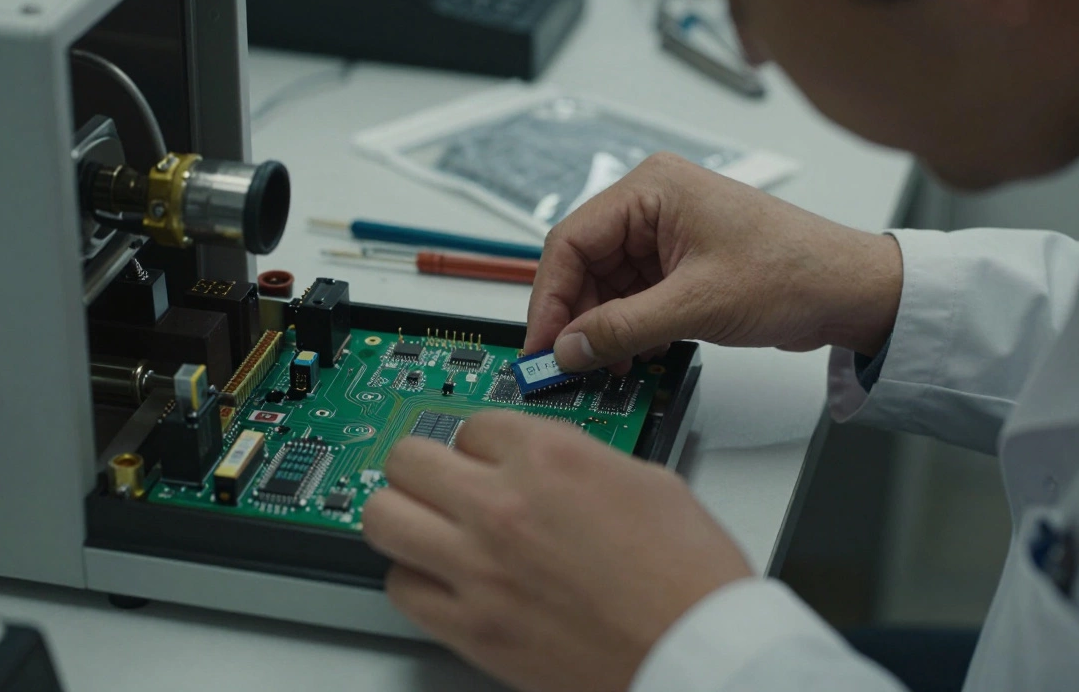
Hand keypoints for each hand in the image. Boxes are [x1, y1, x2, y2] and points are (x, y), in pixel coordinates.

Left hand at [362, 410, 752, 691]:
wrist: (696, 653)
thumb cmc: (688, 578)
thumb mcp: (646, 480)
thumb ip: (578, 458)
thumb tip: (545, 460)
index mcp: (551, 458)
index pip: (472, 424)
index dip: (481, 444)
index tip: (485, 459)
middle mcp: (503, 505)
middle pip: (407, 458)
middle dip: (425, 468)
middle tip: (441, 484)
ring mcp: (478, 568)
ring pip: (382, 516)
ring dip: (404, 516)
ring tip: (429, 528)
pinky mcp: (472, 628)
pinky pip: (400, 587)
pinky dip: (415, 581)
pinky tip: (444, 581)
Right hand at [526, 152, 902, 371]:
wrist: (850, 290)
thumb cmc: (794, 271)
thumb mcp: (697, 305)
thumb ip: (623, 329)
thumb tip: (569, 349)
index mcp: (652, 189)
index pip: (571, 241)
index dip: (549, 298)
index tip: (541, 345)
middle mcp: (652, 206)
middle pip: (583, 265)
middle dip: (574, 318)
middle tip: (562, 366)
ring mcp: (664, 237)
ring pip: (604, 287)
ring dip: (599, 330)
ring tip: (599, 369)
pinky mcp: (678, 266)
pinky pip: (630, 299)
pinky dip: (623, 330)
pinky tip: (627, 359)